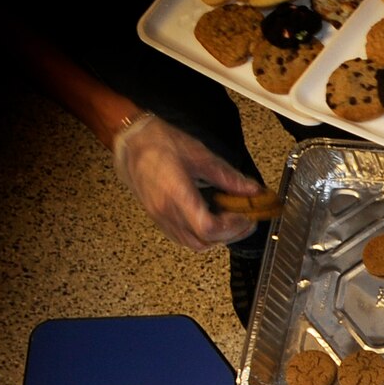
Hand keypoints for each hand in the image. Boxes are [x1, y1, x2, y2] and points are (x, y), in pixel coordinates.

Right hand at [111, 114, 261, 250]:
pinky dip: (201, 235)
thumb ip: (229, 177)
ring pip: (194, 244)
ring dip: (216, 238)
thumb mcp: (201, 155)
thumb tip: (253, 190)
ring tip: (230, 220)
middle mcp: (166, 211)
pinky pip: (182, 238)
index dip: (233, 227)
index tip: (246, 216)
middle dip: (230, 234)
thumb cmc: (160, 143)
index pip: (208, 228)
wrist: (130, 141)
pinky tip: (211, 220)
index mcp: (177, 194)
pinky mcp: (157, 218)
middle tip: (244, 219)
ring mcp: (160, 217)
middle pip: (204, 241)